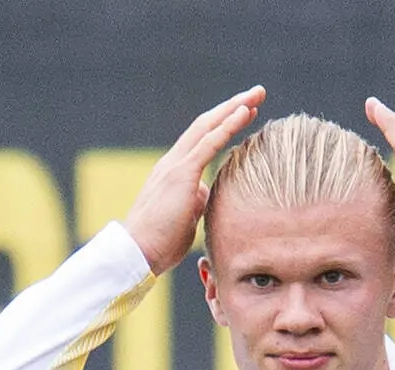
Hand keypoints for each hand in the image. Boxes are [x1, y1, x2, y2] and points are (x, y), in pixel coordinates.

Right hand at [124, 85, 266, 274]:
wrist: (137, 252)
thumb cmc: (160, 243)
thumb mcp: (185, 218)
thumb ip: (195, 201)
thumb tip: (206, 194)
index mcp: (174, 172)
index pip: (203, 139)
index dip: (225, 122)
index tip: (247, 112)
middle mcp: (173, 162)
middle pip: (206, 124)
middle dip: (233, 106)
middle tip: (257, 93)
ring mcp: (176, 166)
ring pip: (208, 126)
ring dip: (234, 108)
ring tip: (256, 95)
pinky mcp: (181, 174)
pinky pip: (208, 143)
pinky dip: (227, 126)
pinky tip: (244, 113)